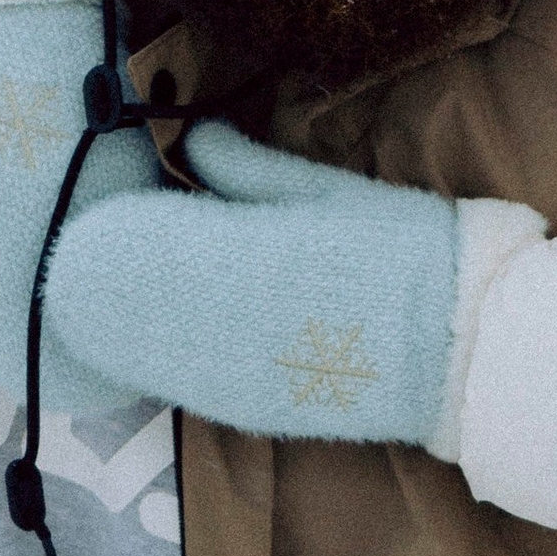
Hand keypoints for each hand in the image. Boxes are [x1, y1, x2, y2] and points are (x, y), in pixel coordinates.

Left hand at [42, 118, 464, 446]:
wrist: (460, 345)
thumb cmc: (401, 250)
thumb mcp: (322, 190)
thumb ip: (243, 167)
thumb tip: (189, 140)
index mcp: (231, 255)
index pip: (137, 239)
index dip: (109, 223)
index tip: (105, 205)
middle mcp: (214, 326)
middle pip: (125, 304)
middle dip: (110, 277)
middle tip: (96, 250)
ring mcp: (226, 379)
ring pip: (141, 352)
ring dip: (127, 325)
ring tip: (126, 292)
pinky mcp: (247, 415)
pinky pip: (180, 384)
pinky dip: (164, 358)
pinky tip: (172, 336)